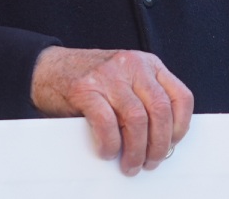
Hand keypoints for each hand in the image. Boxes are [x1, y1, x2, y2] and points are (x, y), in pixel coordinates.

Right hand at [30, 46, 192, 175]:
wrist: (48, 68)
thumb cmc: (90, 80)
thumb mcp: (126, 79)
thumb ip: (145, 97)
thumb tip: (163, 140)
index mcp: (147, 64)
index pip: (180, 96)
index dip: (181, 126)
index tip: (172, 144)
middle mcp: (132, 65)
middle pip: (160, 110)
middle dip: (159, 144)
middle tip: (151, 162)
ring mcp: (108, 76)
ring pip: (137, 119)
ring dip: (136, 150)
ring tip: (130, 164)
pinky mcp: (86, 89)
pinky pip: (107, 122)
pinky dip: (111, 144)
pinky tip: (108, 152)